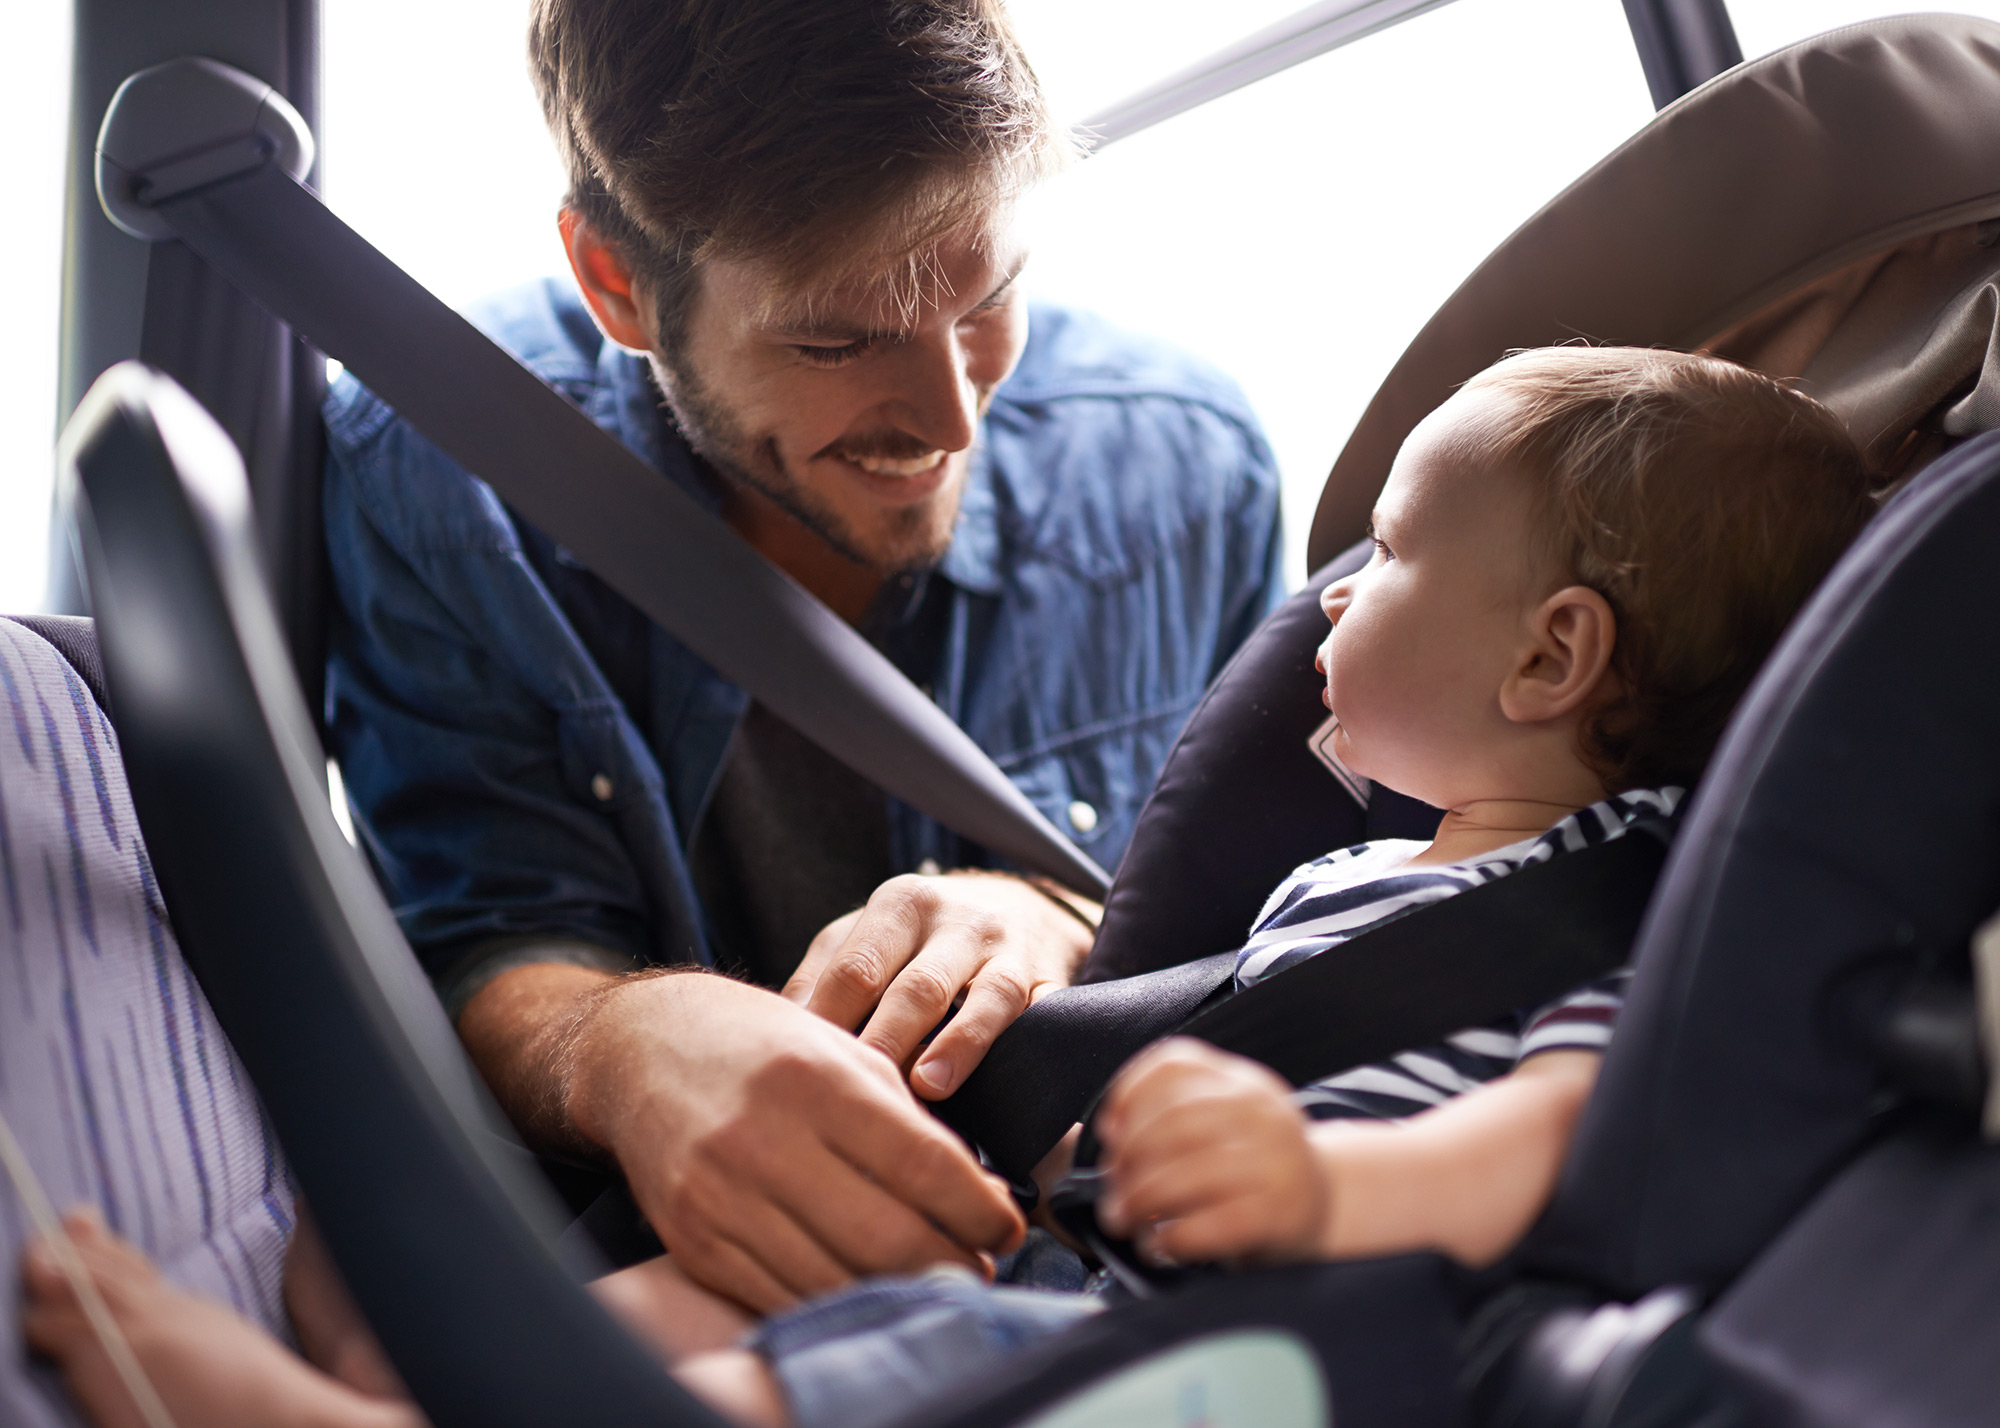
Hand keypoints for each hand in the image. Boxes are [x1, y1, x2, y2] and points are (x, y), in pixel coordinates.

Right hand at [565, 970, 1025, 1311]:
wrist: (641, 1052)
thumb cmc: (756, 1044)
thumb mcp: (838, 1049)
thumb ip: (901, 1116)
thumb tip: (973, 1189)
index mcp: (814, 1081)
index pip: (922, 1163)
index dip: (979, 1207)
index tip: (1007, 1226)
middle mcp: (763, 1141)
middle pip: (886, 1235)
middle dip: (952, 1262)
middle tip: (981, 1266)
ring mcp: (722, 1198)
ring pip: (837, 1278)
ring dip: (902, 1291)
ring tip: (937, 1281)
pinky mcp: (694, 1242)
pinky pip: (783, 1295)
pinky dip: (838, 1300)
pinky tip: (868, 1288)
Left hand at [783, 871, 1096, 1098]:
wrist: (1021, 907)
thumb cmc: (920, 937)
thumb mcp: (864, 936)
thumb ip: (820, 978)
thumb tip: (779, 1038)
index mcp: (900, 905)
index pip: (857, 969)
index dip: (829, 1023)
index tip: (803, 1074)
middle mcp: (957, 920)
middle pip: (917, 986)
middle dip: (886, 1040)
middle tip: (855, 1093)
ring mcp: (1009, 949)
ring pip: (986, 997)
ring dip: (958, 1044)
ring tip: (927, 1086)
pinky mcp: (1049, 979)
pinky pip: (1040, 1013)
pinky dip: (1020, 1046)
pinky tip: (1002, 1081)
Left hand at [1095, 1038, 1325, 1266]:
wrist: (1323, 1204)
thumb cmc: (1255, 1166)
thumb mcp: (1227, 1120)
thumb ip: (1177, 1114)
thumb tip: (1111, 1134)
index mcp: (1242, 1081)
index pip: (1175, 1063)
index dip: (1128, 1093)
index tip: (1109, 1129)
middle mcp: (1261, 1112)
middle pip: (1173, 1122)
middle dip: (1128, 1158)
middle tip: (1112, 1187)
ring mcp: (1274, 1162)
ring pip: (1186, 1174)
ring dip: (1140, 1200)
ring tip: (1125, 1218)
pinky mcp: (1277, 1214)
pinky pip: (1209, 1225)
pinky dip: (1171, 1237)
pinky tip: (1159, 1244)